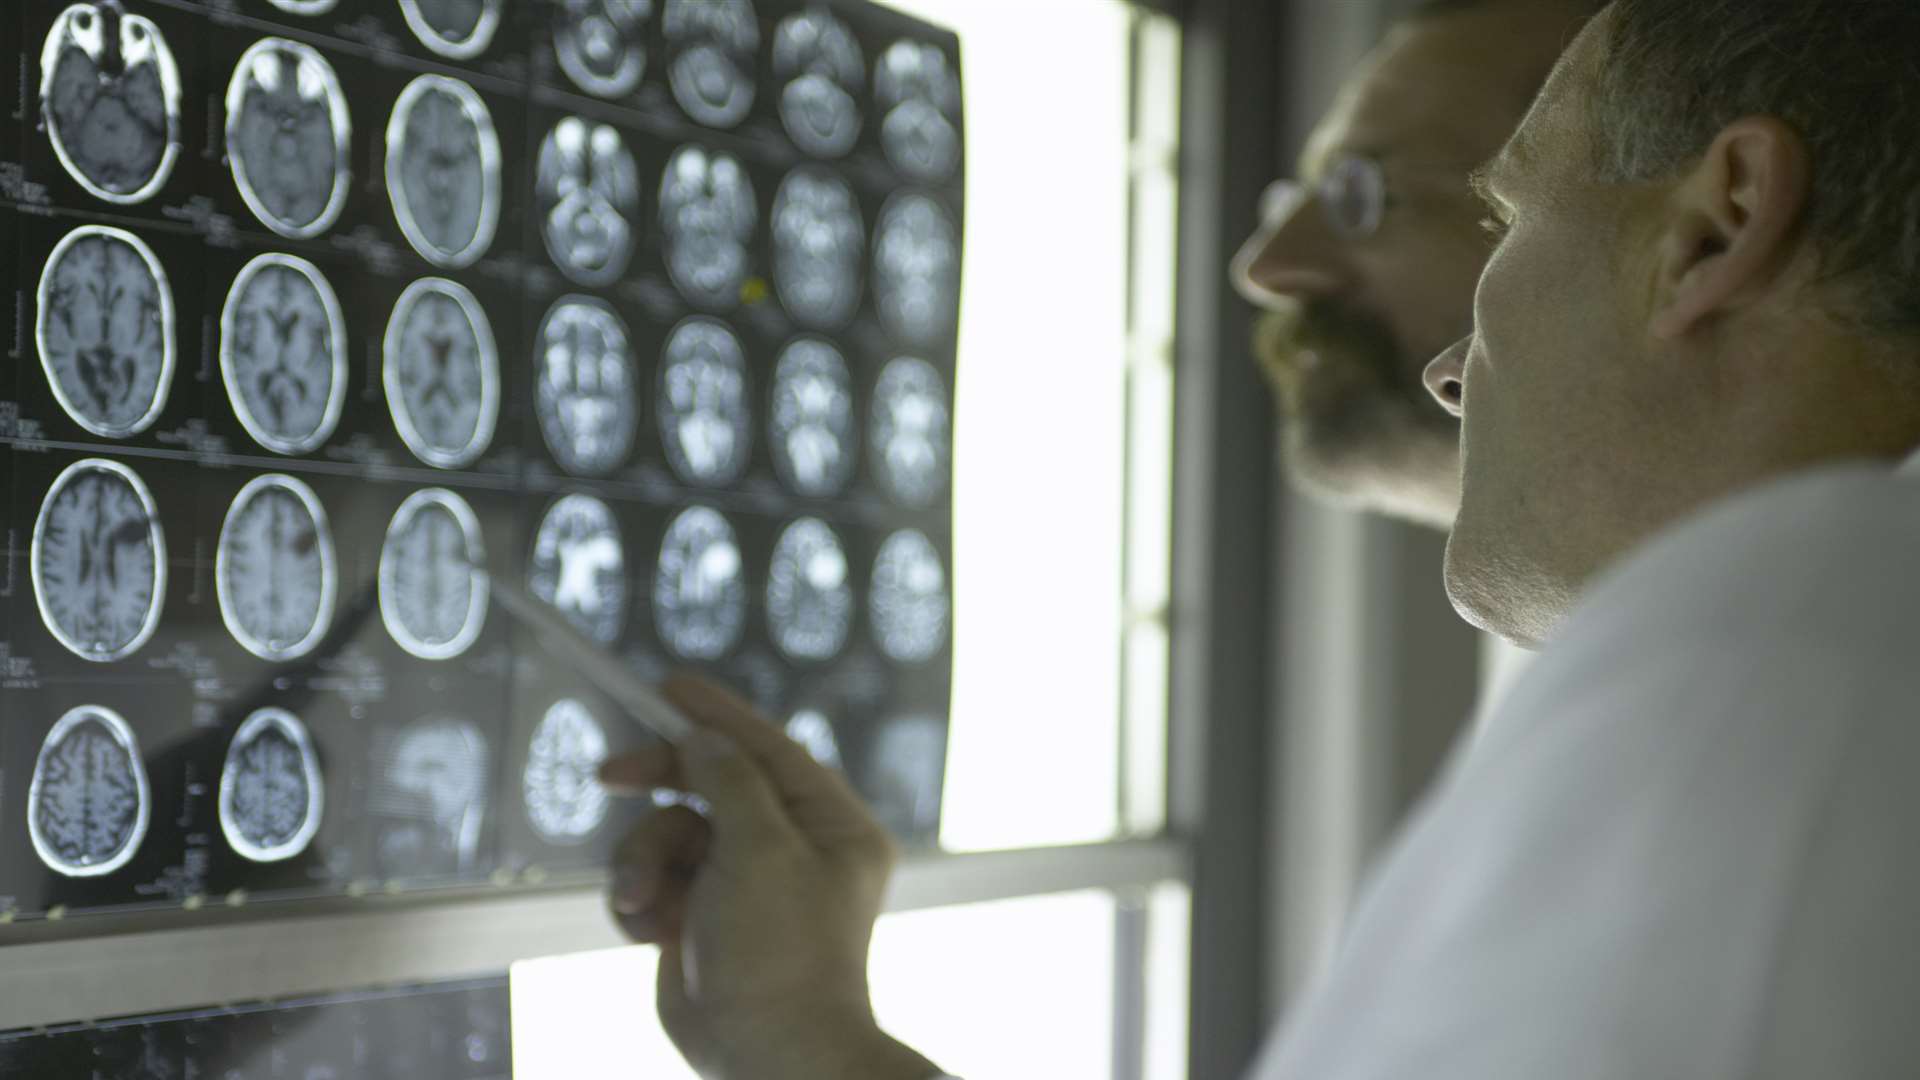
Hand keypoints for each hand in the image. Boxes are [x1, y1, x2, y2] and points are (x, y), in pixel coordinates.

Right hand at [599, 675, 944, 1079]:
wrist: (770, 1055)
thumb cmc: (782, 953)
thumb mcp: (760, 847)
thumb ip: (730, 779)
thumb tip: (706, 739)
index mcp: (829, 824)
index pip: (769, 747)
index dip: (716, 714)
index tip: (667, 685)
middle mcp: (789, 848)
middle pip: (710, 783)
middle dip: (660, 784)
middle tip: (611, 773)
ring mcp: (741, 886)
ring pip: (667, 835)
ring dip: (643, 862)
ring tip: (645, 903)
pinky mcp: (701, 921)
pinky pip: (653, 881)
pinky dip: (641, 901)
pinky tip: (650, 931)